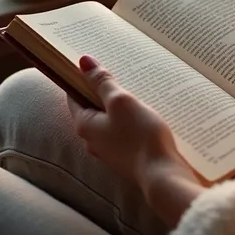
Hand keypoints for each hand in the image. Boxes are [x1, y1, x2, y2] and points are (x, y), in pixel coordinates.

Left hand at [67, 56, 198, 204]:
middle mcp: (92, 140)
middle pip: (91, 107)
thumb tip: (84, 61)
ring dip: (116, 104)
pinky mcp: (124, 155)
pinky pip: (120, 130)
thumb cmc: (139, 136)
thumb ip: (102, 82)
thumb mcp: (120, 101)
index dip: (79, 77)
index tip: (90, 63)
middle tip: (114, 70)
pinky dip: (126, 118)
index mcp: (84, 125)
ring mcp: (108, 149)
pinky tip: (141, 111)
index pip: (73, 95)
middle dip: (100, 89)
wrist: (162, 174)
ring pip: (107, 119)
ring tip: (132, 88)